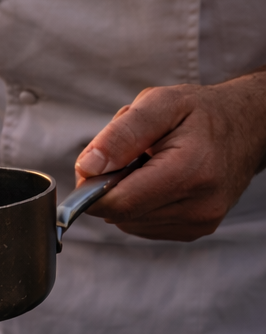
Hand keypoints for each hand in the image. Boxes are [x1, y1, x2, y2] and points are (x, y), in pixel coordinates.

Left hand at [74, 71, 265, 240]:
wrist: (247, 126)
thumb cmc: (200, 112)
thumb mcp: (160, 103)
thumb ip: (120, 135)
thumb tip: (87, 168)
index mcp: (190, 171)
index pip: (118, 203)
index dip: (93, 187)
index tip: (97, 165)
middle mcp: (200, 205)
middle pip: (120, 215)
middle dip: (111, 188)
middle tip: (132, 158)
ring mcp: (200, 222)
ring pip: (129, 223)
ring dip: (127, 196)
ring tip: (150, 167)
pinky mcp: (196, 230)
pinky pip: (144, 226)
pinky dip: (141, 206)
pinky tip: (159, 182)